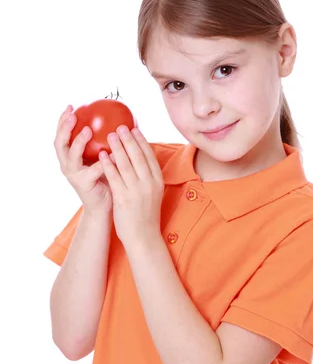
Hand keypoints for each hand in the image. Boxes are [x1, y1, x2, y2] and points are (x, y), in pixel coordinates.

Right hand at [54, 105, 115, 214]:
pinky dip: (101, 162)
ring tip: (87, 131)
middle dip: (64, 128)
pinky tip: (110, 153)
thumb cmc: (105, 179)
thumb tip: (120, 121)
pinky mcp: (84, 185)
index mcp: (69, 157)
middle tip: (74, 115)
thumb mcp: (102, 158)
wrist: (104, 206)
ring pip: (71, 156)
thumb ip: (104, 143)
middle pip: (59, 144)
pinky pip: (92, 171)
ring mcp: (74, 176)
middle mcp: (67, 165)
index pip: (61, 135)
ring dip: (78, 142)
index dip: (63, 121)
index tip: (70, 106)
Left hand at [99, 126, 163, 244]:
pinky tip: (103, 155)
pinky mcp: (123, 198)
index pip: (150, 156)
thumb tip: (140, 159)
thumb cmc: (145, 214)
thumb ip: (147, 177)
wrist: (143, 236)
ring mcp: (136, 190)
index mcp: (158, 181)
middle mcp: (149, 183)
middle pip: (138, 156)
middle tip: (120, 126)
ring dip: (117, 147)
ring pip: (126, 163)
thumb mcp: (153, 193)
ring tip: (109, 135)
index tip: (135, 129)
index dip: (142, 141)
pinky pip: (115, 176)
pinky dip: (109, 163)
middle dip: (129, 139)